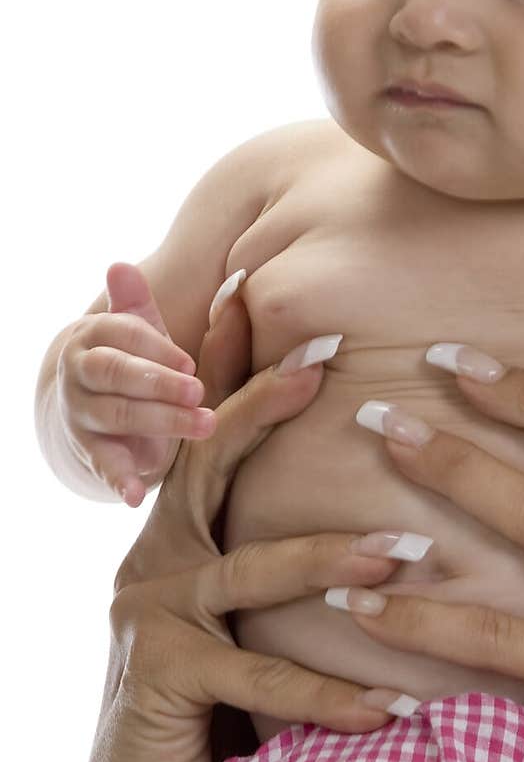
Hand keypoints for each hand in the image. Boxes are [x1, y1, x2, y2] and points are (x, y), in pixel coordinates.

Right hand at [55, 262, 211, 506]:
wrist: (93, 404)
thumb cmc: (131, 357)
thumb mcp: (136, 329)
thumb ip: (135, 302)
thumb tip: (119, 265)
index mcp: (94, 336)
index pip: (122, 334)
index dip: (157, 348)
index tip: (191, 362)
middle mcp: (80, 372)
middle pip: (116, 375)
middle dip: (158, 383)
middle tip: (200, 391)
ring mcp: (80, 412)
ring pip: (117, 415)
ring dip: (161, 422)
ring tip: (205, 426)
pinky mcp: (89, 449)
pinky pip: (102, 464)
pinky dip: (118, 480)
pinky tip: (135, 495)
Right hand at [56, 296, 398, 761]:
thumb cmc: (214, 716)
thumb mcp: (245, 622)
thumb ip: (278, 565)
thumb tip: (381, 523)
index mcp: (180, 536)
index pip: (213, 437)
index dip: (243, 370)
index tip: (295, 318)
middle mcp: (156, 559)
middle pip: (212, 462)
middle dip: (267, 402)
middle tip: (331, 359)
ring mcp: (152, 613)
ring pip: (253, 568)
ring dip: (335, 557)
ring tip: (409, 550)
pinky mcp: (160, 675)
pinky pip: (260, 676)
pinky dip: (329, 694)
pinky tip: (390, 707)